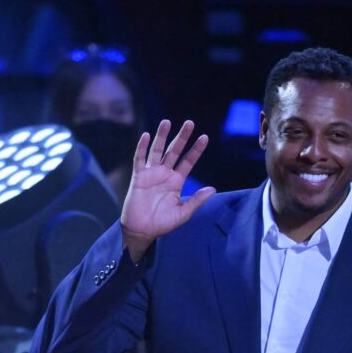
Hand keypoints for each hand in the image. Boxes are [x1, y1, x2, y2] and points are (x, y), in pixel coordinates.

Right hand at [120, 119, 215, 261]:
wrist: (143, 231)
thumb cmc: (162, 223)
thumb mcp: (184, 212)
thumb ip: (197, 200)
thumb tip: (213, 189)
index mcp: (177, 181)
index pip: (188, 161)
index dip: (196, 150)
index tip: (204, 137)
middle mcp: (165, 174)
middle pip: (174, 151)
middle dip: (182, 137)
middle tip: (190, 123)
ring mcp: (151, 174)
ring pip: (157, 151)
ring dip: (162, 136)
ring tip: (167, 122)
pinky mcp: (138, 177)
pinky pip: (139, 159)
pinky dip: (142, 147)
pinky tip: (147, 136)